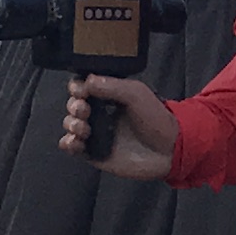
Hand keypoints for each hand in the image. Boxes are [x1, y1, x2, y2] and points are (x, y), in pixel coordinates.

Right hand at [59, 75, 176, 179]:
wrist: (167, 150)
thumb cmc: (155, 118)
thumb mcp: (136, 93)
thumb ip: (111, 85)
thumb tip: (86, 81)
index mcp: (108, 95)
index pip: (82, 86)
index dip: (77, 87)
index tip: (82, 91)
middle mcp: (100, 112)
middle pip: (73, 104)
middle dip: (74, 106)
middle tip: (85, 110)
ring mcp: (96, 133)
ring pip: (70, 124)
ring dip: (72, 124)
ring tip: (85, 128)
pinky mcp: (93, 153)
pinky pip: (71, 146)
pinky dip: (68, 143)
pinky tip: (77, 142)